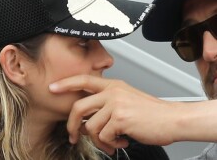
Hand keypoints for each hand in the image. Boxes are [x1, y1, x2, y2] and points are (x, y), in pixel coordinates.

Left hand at [49, 75, 176, 153]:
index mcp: (112, 85)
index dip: (66, 82)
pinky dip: (110, 144)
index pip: (84, 79)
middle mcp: (112, 91)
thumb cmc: (149, 111)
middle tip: (73, 135)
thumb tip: (87, 119)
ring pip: (90, 126)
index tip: (53, 87)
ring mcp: (116, 104)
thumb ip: (106, 103)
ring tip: (111, 141)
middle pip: (78, 106)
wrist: (171, 119)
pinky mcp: (121, 118)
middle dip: (72, 125)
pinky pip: (103, 136)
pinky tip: (121, 141)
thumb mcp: (125, 98)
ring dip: (98, 139)